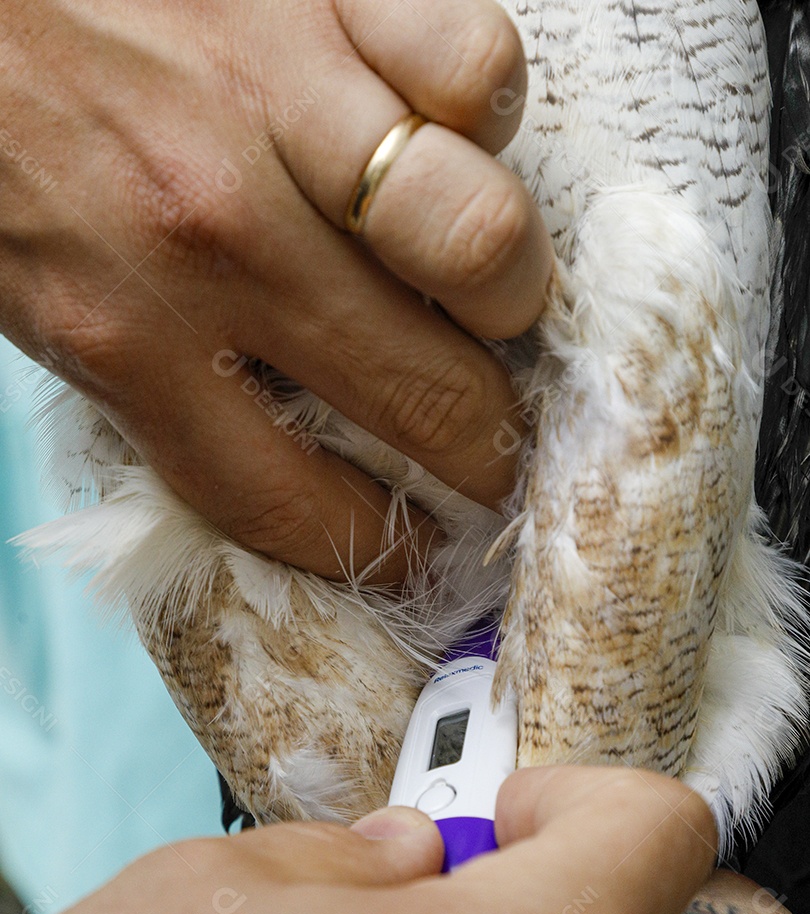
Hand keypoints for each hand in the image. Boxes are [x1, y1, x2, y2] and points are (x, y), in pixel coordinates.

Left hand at [0, 0, 552, 582]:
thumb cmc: (5, 158)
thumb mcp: (48, 316)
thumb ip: (167, 394)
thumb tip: (300, 461)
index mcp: (124, 336)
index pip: (294, 500)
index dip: (385, 548)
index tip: (425, 551)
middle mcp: (216, 237)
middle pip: (425, 396)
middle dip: (488, 453)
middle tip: (493, 448)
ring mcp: (276, 110)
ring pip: (483, 244)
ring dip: (509, 295)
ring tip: (488, 298)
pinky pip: (477, 74)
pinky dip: (484, 119)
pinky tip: (449, 141)